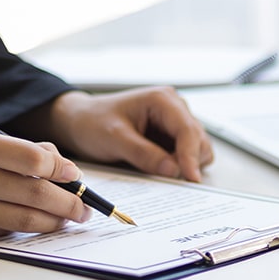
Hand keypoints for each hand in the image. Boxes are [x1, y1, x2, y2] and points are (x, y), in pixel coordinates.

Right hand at [0, 132, 91, 240]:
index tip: (74, 176)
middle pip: (35, 194)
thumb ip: (20, 151)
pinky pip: (3, 232)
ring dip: (55, 222)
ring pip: (24, 220)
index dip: (61, 169)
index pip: (33, 159)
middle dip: (69, 203)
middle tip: (84, 208)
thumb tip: (64, 168)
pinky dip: (24, 229)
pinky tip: (35, 223)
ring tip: (69, 219)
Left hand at [31, 87, 214, 181]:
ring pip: (197, 150)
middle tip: (168, 179)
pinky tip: (158, 170)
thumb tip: (173, 169)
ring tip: (157, 171)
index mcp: (162, 100)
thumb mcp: (114, 139)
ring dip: (184, 165)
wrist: (78, 122)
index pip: (188, 130)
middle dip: (189, 162)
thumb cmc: (92, 122)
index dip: (192, 156)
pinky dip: (178, 167)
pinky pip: (185, 156)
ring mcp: (173, 123)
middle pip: (199, 141)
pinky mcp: (169, 138)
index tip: (190, 179)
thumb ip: (144, 154)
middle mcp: (174, 109)